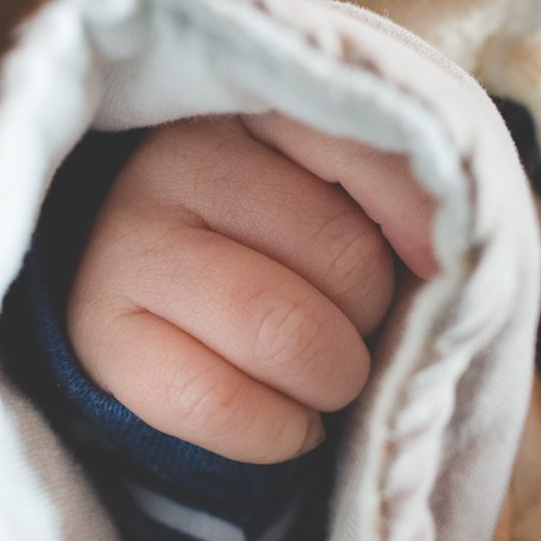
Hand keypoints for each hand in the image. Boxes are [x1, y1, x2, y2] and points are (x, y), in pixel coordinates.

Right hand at [67, 113, 435, 463]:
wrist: (155, 310)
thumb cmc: (263, 253)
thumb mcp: (333, 200)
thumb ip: (395, 202)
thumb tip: (441, 258)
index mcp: (246, 108)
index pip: (361, 145)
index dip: (417, 220)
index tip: (434, 270)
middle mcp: (174, 162)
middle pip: (345, 259)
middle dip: (369, 322)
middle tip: (347, 330)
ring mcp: (127, 247)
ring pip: (284, 333)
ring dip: (330, 381)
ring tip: (318, 377)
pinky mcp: (99, 335)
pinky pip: (222, 406)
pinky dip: (281, 432)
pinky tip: (287, 421)